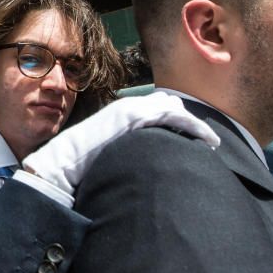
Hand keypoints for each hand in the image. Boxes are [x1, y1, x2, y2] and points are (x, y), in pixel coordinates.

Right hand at [22, 92, 220, 194]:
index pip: (157, 111)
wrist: (63, 165)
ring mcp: (130, 109)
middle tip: (206, 141)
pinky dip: (191, 126)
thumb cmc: (82, 168)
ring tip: (210, 142)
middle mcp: (127, 108)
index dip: (178, 123)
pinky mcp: (133, 116)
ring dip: (193, 124)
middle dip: (188, 122)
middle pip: (168, 105)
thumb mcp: (110, 156)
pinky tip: (204, 139)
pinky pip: (170, 115)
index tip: (196, 141)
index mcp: (121, 116)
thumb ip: (125, 153)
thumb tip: (139, 167)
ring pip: (173, 108)